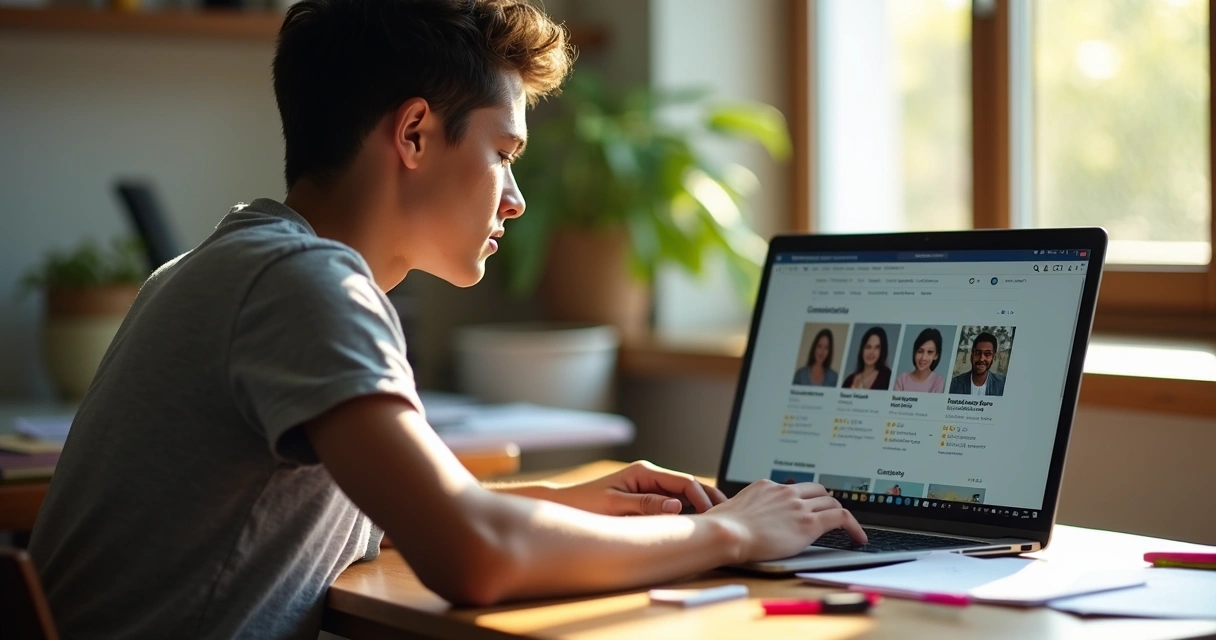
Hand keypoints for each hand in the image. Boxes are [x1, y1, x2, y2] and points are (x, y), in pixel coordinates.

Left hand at [553, 460, 726, 515]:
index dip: (703, 498)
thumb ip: (646, 505)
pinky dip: (687, 512)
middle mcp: (650, 475)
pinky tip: (697, 524)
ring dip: (700, 507)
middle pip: (689, 486)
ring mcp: (649, 485)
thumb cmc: (586, 505)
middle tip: (729, 516)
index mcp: (644, 472)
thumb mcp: (615, 506)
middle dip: (709, 500)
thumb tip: (676, 507)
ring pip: (683, 495)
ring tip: (719, 522)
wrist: (565, 505)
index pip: (684, 482)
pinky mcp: (646, 497)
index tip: (714, 516)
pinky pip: (672, 503)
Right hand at [705, 479, 865, 562]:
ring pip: (832, 502)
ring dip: (840, 515)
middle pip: (817, 491)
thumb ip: (743, 511)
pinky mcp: (809, 522)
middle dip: (826, 502)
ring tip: (847, 529)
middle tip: (830, 516)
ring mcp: (798, 505)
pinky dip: (854, 527)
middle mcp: (785, 492)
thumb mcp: (731, 511)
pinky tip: (858, 538)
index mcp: (766, 487)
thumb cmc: (720, 528)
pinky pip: (841, 518)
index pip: (794, 488)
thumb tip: (738, 521)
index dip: (806, 498)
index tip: (809, 506)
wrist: (726, 533)